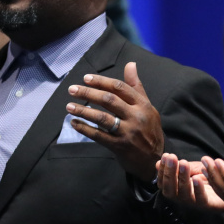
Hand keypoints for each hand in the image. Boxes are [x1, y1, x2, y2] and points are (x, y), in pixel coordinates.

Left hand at [66, 62, 163, 181]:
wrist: (154, 159)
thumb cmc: (149, 130)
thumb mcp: (147, 106)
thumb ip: (136, 86)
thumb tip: (130, 64)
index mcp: (142, 104)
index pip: (119, 88)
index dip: (101, 81)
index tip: (86, 78)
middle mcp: (135, 116)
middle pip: (108, 100)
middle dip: (88, 93)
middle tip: (72, 90)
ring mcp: (127, 132)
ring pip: (102, 118)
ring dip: (83, 111)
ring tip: (69, 106)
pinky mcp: (119, 146)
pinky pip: (98, 136)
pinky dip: (85, 129)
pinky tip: (74, 123)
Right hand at [157, 153, 223, 211]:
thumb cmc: (206, 179)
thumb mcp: (190, 169)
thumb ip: (176, 168)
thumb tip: (158, 163)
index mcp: (176, 190)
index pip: (163, 183)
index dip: (163, 171)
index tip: (166, 156)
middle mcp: (181, 199)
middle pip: (170, 190)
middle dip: (170, 173)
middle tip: (172, 158)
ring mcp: (193, 203)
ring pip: (184, 194)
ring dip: (182, 178)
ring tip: (183, 163)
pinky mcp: (207, 205)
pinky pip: (201, 199)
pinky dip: (198, 189)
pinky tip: (196, 178)